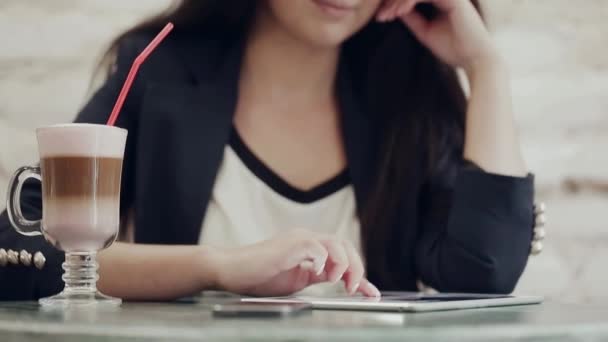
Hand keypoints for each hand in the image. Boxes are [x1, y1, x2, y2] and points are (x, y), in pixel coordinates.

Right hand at [211, 230, 380, 296]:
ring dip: (343, 264)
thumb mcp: (297, 281)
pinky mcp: (290, 244)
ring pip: (335, 243)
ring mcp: (299, 239)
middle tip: (352, 288)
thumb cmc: (259, 277)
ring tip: (336, 281)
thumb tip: (340, 281)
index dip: (360, 274)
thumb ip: (318, 277)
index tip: (371, 293)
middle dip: (356, 268)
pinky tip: (319, 273)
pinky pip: (316, 246)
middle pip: (346, 245)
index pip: (344, 255)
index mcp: (310, 248)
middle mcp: (308, 239)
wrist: (231, 272)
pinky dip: (323, 260)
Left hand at [377, 0, 499, 72]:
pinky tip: (399, 13)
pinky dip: (409, 1)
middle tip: (381, 15)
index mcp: (441, 0)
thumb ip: (412, 18)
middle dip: (393, 1)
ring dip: (398, 1)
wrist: (475, 59)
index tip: (381, 17)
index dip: (394, 4)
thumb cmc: (453, 48)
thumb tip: (394, 9)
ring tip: (388, 15)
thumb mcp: (425, 32)